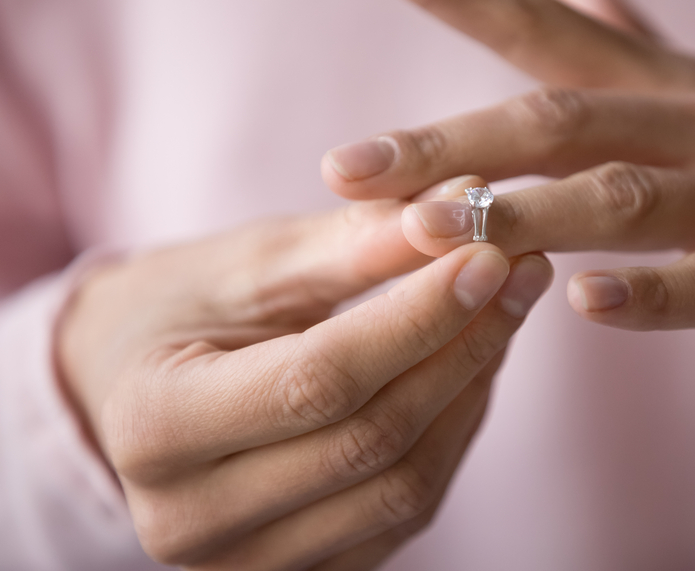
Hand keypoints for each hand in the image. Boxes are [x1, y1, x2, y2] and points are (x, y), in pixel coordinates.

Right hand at [58, 176, 553, 569]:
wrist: (127, 389)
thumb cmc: (176, 310)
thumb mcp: (245, 263)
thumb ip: (351, 244)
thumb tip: (463, 208)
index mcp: (155, 427)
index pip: (319, 380)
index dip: (419, 317)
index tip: (491, 252)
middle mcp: (191, 519)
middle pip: (372, 441)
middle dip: (463, 347)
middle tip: (519, 269)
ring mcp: (246, 562)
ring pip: (403, 487)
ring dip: (470, 390)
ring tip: (503, 308)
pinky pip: (403, 511)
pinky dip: (451, 433)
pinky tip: (470, 365)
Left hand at [326, 0, 694, 428]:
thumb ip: (629, 42)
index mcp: (679, 87)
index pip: (548, 26)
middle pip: (565, 117)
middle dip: (451, 142)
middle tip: (349, 168)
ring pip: (632, 195)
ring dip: (527, 212)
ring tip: (431, 231)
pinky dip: (653, 292)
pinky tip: (582, 300)